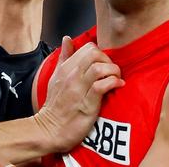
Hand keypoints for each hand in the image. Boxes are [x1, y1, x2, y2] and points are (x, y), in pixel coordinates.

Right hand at [35, 36, 124, 151]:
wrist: (50, 130)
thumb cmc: (55, 105)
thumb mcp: (56, 77)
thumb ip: (64, 57)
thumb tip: (67, 39)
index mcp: (65, 68)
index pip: (88, 48)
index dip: (101, 53)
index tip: (104, 64)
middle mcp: (71, 76)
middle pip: (94, 54)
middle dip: (108, 60)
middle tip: (112, 71)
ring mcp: (78, 89)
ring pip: (99, 68)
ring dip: (113, 71)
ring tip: (116, 78)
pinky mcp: (87, 103)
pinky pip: (102, 86)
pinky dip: (113, 83)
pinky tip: (117, 86)